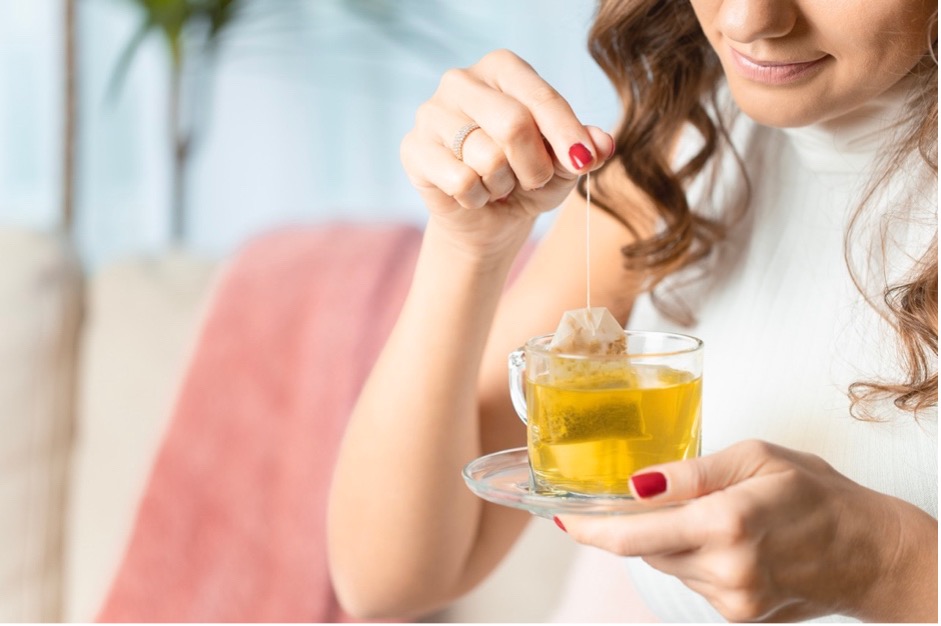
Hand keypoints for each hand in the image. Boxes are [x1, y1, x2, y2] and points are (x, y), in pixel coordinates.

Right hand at [401, 49, 613, 257]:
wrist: (487, 220)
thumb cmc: (526, 179)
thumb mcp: (564, 164)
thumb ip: (583, 148)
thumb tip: (602, 144)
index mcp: (501, 68)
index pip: (540, 97)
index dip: (566, 133)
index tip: (584, 161)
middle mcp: (461, 80)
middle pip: (513, 124)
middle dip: (535, 166)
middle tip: (534, 181)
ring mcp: (431, 113)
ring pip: (487, 158)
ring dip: (503, 185)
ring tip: (496, 184)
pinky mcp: (413, 148)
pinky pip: (461, 181)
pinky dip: (477, 198)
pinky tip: (472, 194)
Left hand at [557, 440, 937, 621]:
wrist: (873, 553)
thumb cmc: (818, 493)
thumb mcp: (755, 458)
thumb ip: (689, 473)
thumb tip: (634, 485)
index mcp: (726, 523)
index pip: (632, 533)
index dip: (588, 527)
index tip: (560, 517)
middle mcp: (725, 570)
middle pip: (644, 549)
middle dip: (631, 523)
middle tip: (629, 498)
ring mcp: (732, 600)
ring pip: (667, 564)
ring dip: (667, 538)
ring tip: (705, 513)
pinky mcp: (738, 617)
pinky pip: (692, 580)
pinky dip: (692, 556)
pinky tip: (724, 538)